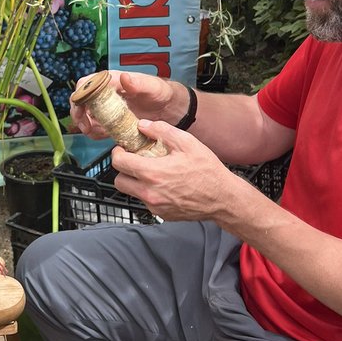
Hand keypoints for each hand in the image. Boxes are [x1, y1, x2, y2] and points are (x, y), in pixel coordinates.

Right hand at [69, 69, 180, 138]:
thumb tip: (124, 77)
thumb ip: (139, 83)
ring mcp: (107, 107)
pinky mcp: (110, 120)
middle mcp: (105, 92)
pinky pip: (96, 126)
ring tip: (95, 133)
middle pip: (81, 100)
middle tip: (86, 127)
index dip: (80, 96)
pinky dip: (95, 133)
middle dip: (79, 114)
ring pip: (85, 115)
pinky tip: (103, 136)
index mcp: (112, 80)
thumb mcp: (152, 87)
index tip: (82, 109)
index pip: (86, 84)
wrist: (169, 108)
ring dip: (86, 125)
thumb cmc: (161, 92)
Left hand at [111, 121, 253, 224]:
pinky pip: (146, 202)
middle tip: (135, 160)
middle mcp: (150, 193)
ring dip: (135, 181)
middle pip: (119, 181)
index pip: (119, 163)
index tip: (124, 148)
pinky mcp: (162, 214)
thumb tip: (142, 125)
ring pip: (131, 192)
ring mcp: (155, 206)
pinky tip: (165, 184)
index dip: (118, 152)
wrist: (223, 198)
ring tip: (152, 172)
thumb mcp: (187, 143)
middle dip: (123, 169)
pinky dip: (149, 192)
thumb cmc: (208, 171)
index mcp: (153, 173)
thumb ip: (161, 131)